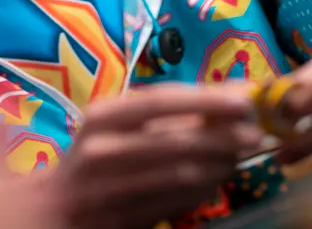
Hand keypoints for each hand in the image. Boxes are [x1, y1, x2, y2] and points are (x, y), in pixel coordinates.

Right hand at [52, 82, 264, 228]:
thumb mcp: (117, 125)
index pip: (161, 101)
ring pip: (181, 176)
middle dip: (223, 139)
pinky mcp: (124, 219)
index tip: (244, 101)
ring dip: (219, 166)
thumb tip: (228, 96)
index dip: (206, 100)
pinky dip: (202, 191)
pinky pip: (175, 203)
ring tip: (239, 158)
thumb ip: (165, 112)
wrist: (56, 206)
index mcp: (103, 116)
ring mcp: (112, 189)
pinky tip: (215, 181)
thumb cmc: (96, 155)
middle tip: (256, 135)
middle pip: (176, 142)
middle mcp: (104, 150)